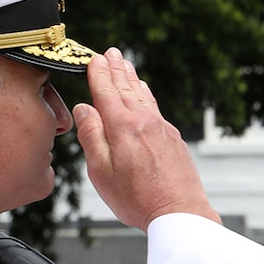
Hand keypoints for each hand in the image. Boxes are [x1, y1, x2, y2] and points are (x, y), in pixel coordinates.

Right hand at [73, 48, 220, 229]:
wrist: (179, 212)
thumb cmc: (136, 198)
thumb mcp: (101, 171)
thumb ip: (91, 136)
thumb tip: (84, 108)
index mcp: (122, 127)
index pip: (106, 92)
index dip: (99, 74)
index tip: (94, 59)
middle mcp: (144, 122)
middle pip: (126, 88)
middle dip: (116, 69)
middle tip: (111, 52)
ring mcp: (162, 129)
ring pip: (143, 96)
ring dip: (132, 78)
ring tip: (126, 64)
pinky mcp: (174, 139)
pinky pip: (156, 109)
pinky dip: (147, 95)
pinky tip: (145, 94)